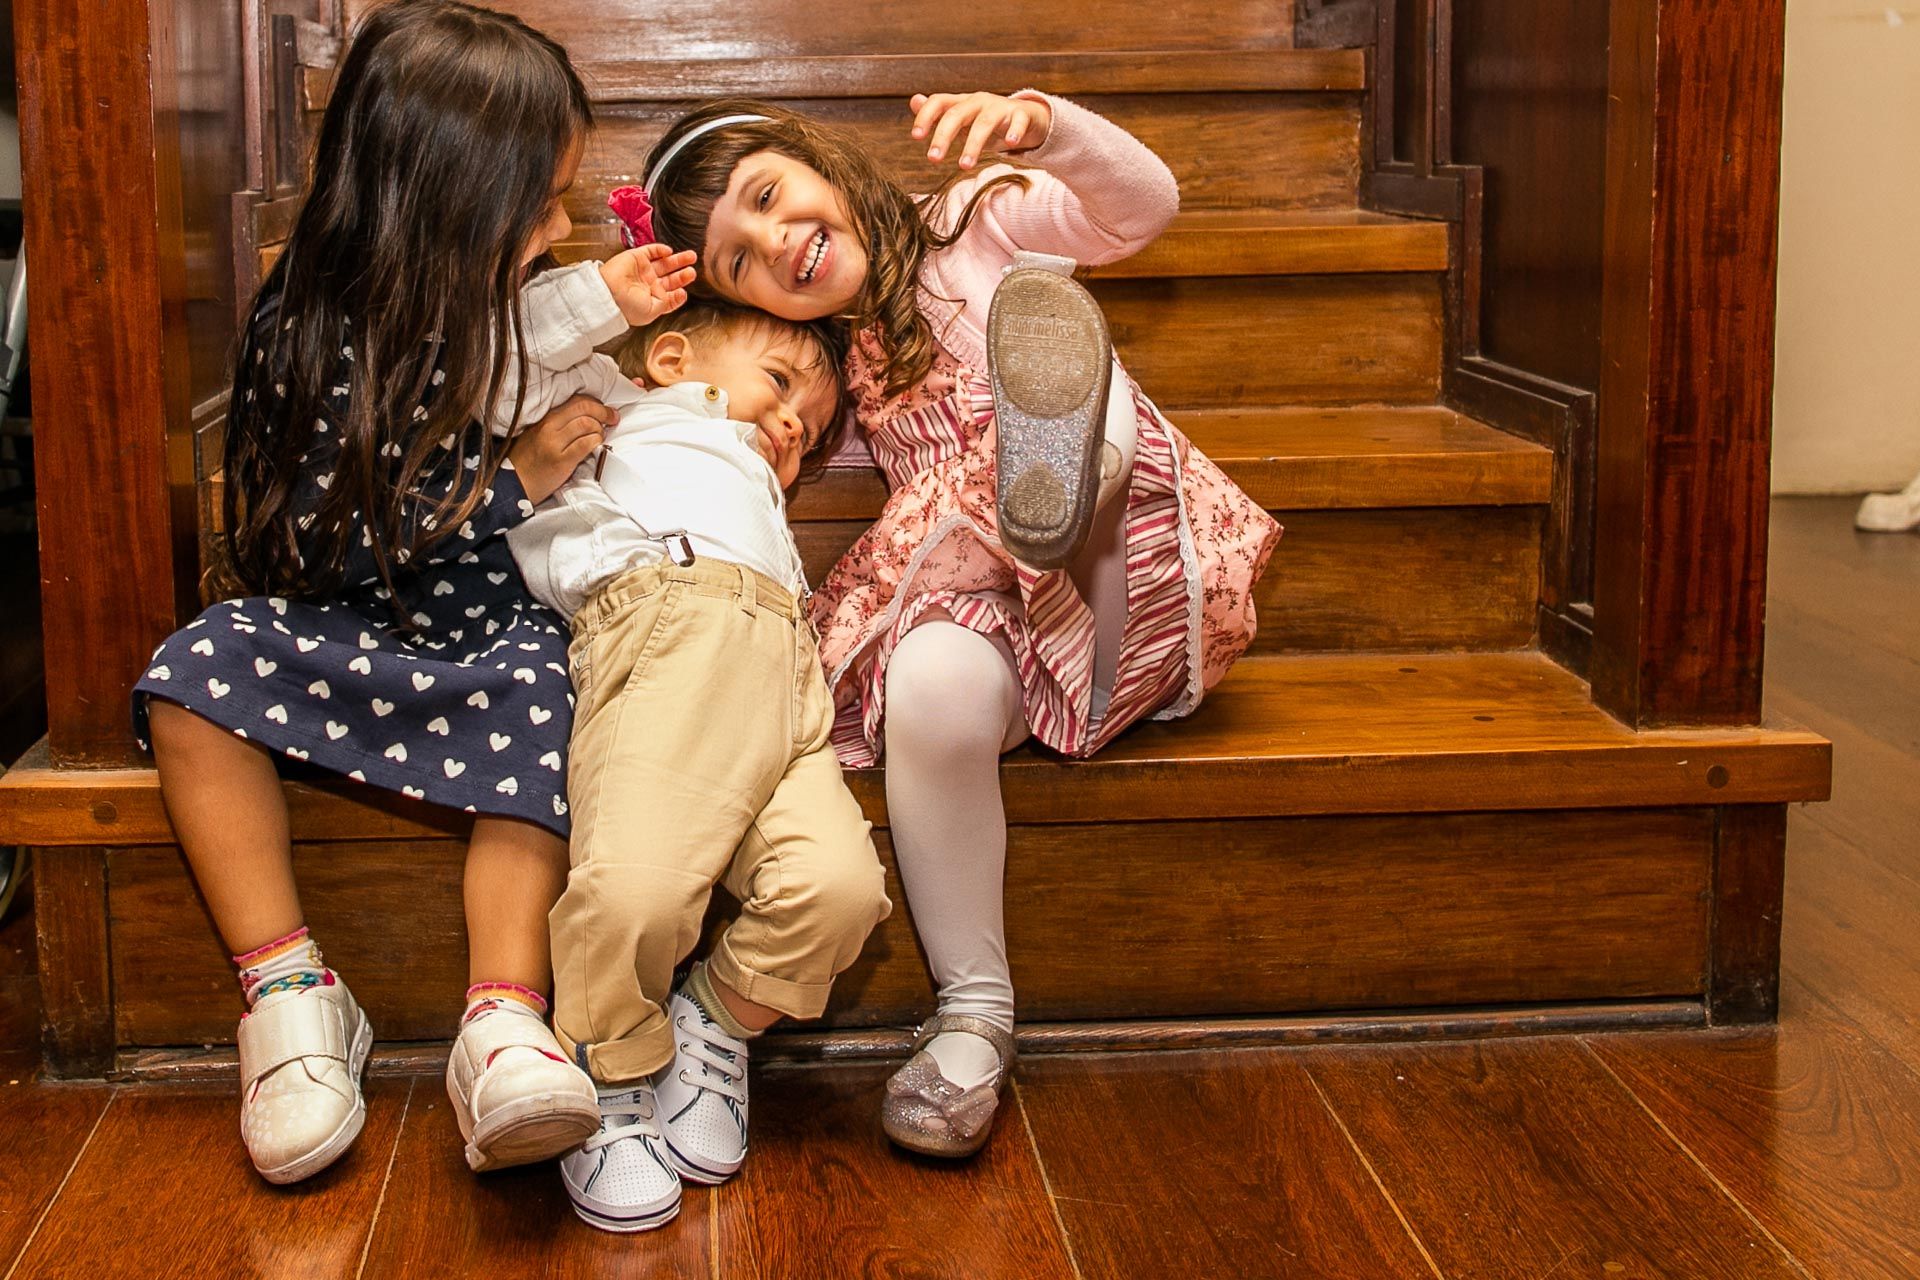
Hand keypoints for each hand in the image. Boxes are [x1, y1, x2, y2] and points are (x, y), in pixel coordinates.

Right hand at [509, 394, 615, 502]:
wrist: (513, 483)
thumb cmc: (528, 460)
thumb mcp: (538, 434)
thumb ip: (559, 424)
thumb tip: (587, 417)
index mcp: (545, 418)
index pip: (575, 400)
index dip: (595, 403)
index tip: (604, 410)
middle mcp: (550, 427)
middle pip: (583, 408)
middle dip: (603, 411)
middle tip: (612, 418)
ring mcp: (555, 444)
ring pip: (587, 424)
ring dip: (600, 429)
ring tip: (600, 436)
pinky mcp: (561, 461)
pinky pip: (585, 445)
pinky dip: (596, 442)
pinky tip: (596, 446)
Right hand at [599, 244, 697, 326]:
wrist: (608, 294)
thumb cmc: (626, 306)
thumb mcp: (653, 311)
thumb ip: (668, 303)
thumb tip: (681, 294)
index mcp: (650, 299)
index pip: (668, 296)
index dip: (678, 294)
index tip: (685, 291)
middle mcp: (646, 285)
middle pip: (669, 278)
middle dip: (682, 275)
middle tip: (693, 271)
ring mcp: (642, 271)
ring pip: (664, 263)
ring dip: (678, 260)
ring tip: (692, 257)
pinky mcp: (636, 258)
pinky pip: (651, 251)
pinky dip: (661, 250)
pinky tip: (670, 251)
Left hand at [909, 92, 1052, 168]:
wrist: (1026, 117)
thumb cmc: (989, 122)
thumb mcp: (963, 120)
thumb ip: (939, 114)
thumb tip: (914, 101)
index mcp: (962, 103)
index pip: (939, 102)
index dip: (926, 116)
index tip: (916, 136)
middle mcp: (979, 101)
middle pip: (957, 114)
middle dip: (943, 136)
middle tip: (933, 159)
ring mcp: (1000, 107)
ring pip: (984, 123)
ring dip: (972, 144)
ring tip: (964, 166)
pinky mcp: (1022, 115)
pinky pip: (1018, 121)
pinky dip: (1015, 131)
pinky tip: (1011, 144)